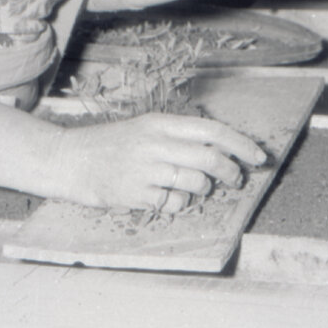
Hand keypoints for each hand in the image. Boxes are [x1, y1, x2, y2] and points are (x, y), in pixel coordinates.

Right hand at [50, 112, 267, 214]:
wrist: (69, 159)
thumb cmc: (112, 145)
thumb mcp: (146, 129)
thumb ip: (180, 137)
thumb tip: (223, 152)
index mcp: (160, 123)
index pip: (213, 130)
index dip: (241, 144)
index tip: (259, 157)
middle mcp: (154, 143)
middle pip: (210, 159)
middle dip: (231, 172)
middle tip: (236, 180)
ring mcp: (145, 170)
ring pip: (196, 183)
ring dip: (204, 190)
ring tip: (196, 188)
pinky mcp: (135, 194)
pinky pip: (174, 203)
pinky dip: (180, 204)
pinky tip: (169, 198)